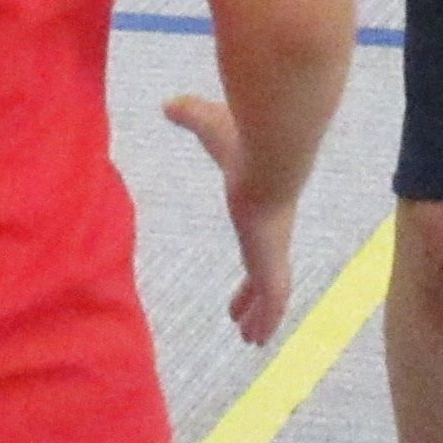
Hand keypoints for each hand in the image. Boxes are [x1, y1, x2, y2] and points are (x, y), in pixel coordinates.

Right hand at [166, 93, 298, 342]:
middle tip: (246, 316)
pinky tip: (257, 339)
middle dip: (255, 295)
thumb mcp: (211, 127)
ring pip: (271, 294)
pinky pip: (271, 302)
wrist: (272, 155)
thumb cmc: (244, 141)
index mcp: (262, 209)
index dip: (253, 255)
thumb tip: (169, 102)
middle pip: (265, 272)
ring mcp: (274, 252)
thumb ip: (193, 116)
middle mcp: (271, 234)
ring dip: (263, 315)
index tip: (251, 268)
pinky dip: (266, 320)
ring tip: (252, 337)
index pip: (259, 239)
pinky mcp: (272, 265)